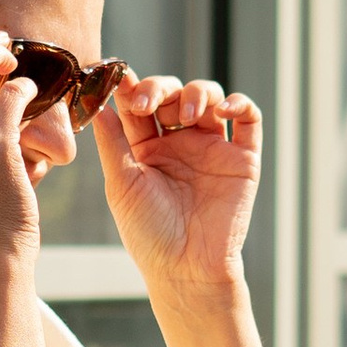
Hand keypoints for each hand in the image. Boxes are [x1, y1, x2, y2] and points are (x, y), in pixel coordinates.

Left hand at [92, 75, 260, 307]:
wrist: (187, 269)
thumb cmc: (149, 234)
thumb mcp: (122, 184)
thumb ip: (112, 142)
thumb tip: (97, 102)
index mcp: (146, 148)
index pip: (139, 104)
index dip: (131, 87)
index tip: (118, 78)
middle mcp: (179, 143)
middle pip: (172, 93)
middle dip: (160, 89)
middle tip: (148, 104)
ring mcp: (212, 147)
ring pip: (208, 97)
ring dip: (196, 93)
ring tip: (186, 115)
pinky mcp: (242, 157)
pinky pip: (248, 118)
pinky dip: (239, 103)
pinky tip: (224, 109)